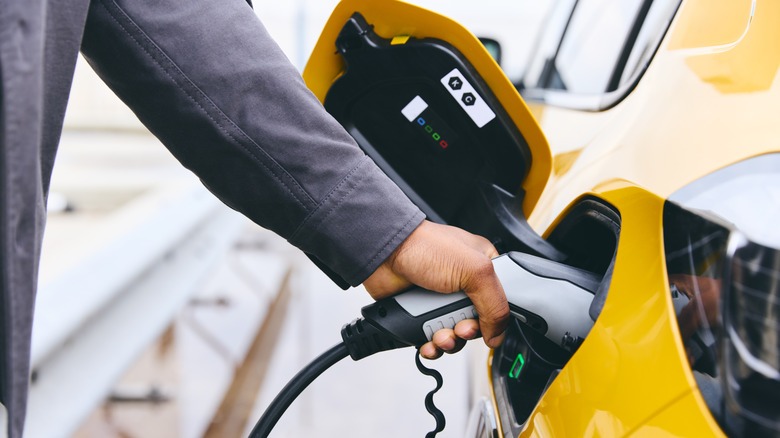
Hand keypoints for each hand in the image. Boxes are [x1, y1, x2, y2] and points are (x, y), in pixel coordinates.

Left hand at [363, 220, 508, 358]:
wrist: (384, 253)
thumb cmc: (425, 246)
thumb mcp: (474, 270)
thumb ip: (495, 303)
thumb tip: (497, 335)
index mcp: (483, 269)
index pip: (502, 302)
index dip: (496, 318)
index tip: (487, 323)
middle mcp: (465, 286)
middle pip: (479, 324)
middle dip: (468, 332)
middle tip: (461, 327)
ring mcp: (442, 301)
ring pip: (456, 336)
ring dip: (450, 342)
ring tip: (441, 335)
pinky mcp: (423, 314)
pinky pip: (434, 340)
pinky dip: (432, 346)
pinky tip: (429, 342)